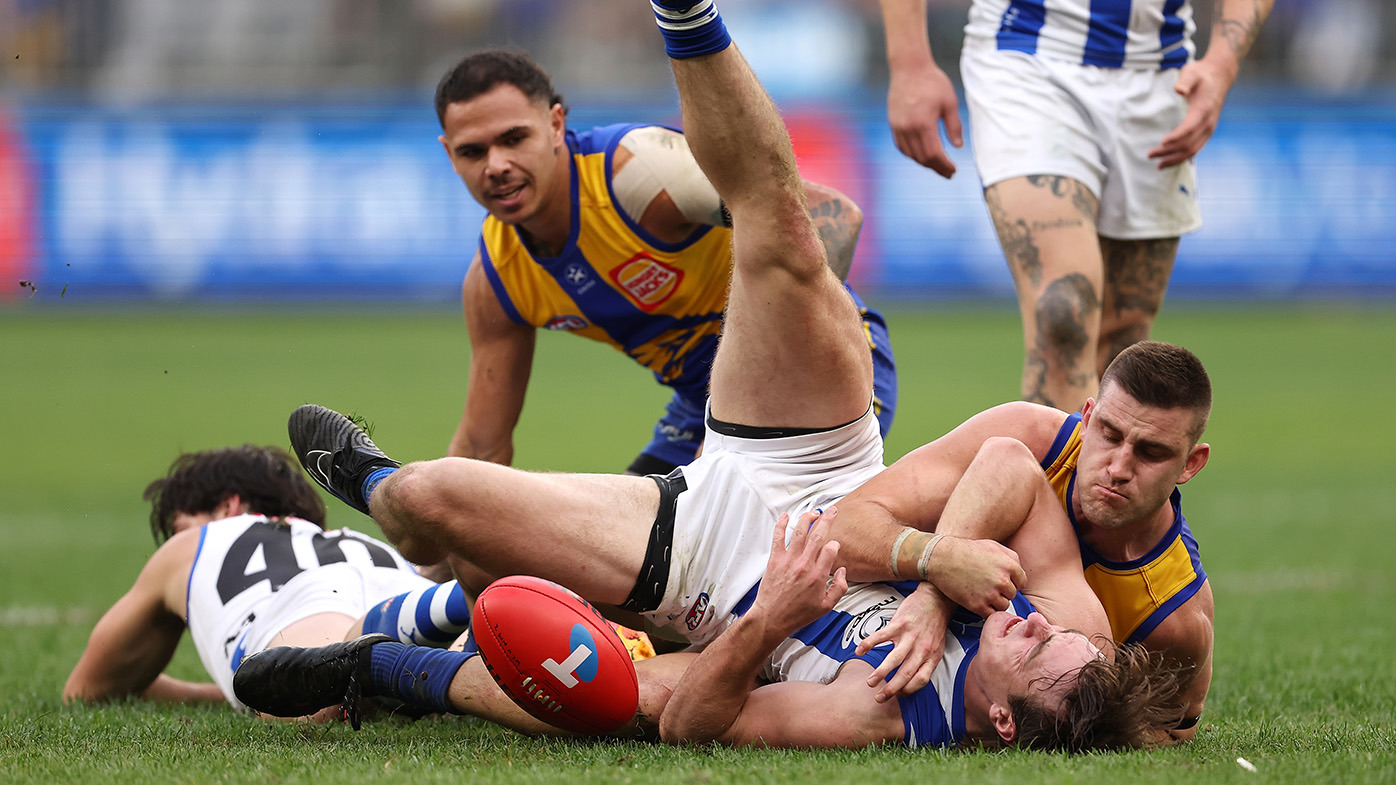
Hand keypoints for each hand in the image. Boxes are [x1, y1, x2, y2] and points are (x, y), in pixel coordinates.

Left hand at [750, 509, 847, 634]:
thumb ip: (839, 588)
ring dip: (808, 518)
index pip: (831, 549)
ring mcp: (789, 561)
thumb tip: (842, 572)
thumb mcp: (826, 607)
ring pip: (800, 532)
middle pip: (818, 535)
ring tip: (814, 512)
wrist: (772, 618)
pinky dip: (781, 524)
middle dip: (827, 519)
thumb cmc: (797, 614)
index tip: (834, 546)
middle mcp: (804, 565)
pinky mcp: (775, 560)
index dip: (835, 544)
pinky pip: (778, 537)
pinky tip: (785, 516)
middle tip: (832, 511)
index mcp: (818, 576)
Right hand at [855, 582, 951, 700]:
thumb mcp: (938, 647)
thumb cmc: (935, 626)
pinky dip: (868, 644)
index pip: (921, 680)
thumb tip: (911, 681)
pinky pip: (881, 636)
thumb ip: (926, 662)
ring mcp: (910, 636)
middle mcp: (922, 648)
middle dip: (891, 689)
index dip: (908, 690)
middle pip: (906, 673)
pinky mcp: (899, 623)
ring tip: (870, 682)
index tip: (896, 695)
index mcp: (932, 656)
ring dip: (881, 672)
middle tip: (879, 698)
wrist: (936, 599)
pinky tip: (859, 651)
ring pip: (894, 659)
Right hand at [887, 60, 962, 177]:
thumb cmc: (932, 82)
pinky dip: (913, 154)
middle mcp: (908, 128)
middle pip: (922, 158)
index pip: (934, 154)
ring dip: (925, 163)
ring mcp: (898, 127)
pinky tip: (922, 155)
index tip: (954, 170)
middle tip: (949, 173)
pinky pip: (902, 146)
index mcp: (923, 123)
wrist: (909, 67)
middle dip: (936, 168)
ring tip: (937, 165)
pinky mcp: (893, 124)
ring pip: (911, 154)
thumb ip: (954, 126)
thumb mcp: (950, 102)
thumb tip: (958, 146)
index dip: (944, 165)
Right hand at [926, 536, 1024, 617]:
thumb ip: (1011, 557)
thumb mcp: (992, 545)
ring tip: (982, 593)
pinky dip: (985, 610)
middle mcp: (1002, 581)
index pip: (1021, 582)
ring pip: (1003, 606)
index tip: (1000, 581)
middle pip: (1012, 595)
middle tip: (987, 585)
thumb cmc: (966, 550)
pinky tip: (977, 601)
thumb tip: (1019, 573)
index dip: (1011, 582)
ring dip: (995, 602)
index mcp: (1009, 565)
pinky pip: (990, 614)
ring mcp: (990, 594)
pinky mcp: (977, 605)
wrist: (940, 557)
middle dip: (1002, 591)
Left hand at [1148, 58, 1235, 168]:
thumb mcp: (1192, 72)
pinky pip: (1196, 148)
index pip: (1189, 128)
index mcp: (1203, 110)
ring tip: (1159, 165)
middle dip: (1169, 151)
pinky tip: (1171, 161)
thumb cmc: (1201, 74)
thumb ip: (1185, 81)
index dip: (1176, 137)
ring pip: (1193, 150)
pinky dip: (1183, 157)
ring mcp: (1209, 128)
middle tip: (1150, 155)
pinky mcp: (1207, 131)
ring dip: (1175, 159)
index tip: (1162, 142)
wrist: (1219, 76)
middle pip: (1188, 143)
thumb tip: (1178, 89)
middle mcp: (1208, 122)